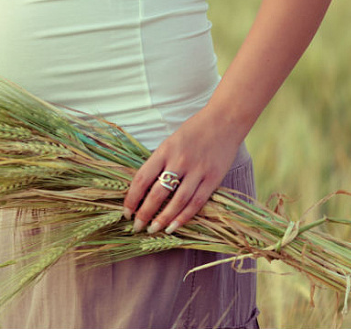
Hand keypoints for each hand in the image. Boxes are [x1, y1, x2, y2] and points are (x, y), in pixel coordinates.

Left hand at [122, 105, 244, 234]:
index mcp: (164, 151)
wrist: (224, 121)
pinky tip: (173, 227)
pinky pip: (196, 202)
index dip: (132, 198)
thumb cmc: (193, 132)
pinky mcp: (213, 179)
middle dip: (145, 213)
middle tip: (137, 227)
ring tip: (153, 230)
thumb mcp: (169, 142)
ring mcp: (198, 171)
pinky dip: (184, 217)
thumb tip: (143, 190)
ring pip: (177, 202)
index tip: (126, 212)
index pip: (142, 179)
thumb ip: (158, 163)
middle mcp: (179, 161)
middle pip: (157, 194)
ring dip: (164, 219)